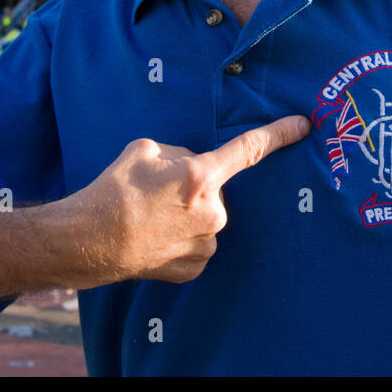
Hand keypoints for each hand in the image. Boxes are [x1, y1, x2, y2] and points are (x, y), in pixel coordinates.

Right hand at [62, 116, 309, 285]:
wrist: (89, 241)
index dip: (278, 134)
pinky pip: (198, 242)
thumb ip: (181, 152)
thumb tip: (192, 164)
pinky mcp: (196, 267)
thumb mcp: (145, 149)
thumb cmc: (113, 190)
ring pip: (207, 216)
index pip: (249, 149)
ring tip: (152, 217)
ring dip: (188, 213)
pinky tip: (157, 237)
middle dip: (194, 186)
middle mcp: (213, 212)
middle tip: (157, 193)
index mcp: (201, 176)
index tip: (303, 125)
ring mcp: (207, 243)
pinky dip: (182, 238)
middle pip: (214, 188)